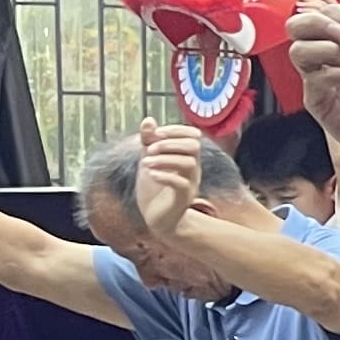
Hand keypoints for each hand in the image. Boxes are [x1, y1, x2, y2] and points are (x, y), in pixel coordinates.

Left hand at [131, 122, 205, 238]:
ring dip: (164, 159)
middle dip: (169, 143)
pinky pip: (181, 184)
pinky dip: (164, 176)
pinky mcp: (183, 199)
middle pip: (193, 146)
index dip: (176, 130)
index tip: (156, 133)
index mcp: (186, 158)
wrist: (157, 220)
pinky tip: (150, 175)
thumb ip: (148, 141)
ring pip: (188, 163)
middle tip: (149, 149)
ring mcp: (190, 184)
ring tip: (145, 163)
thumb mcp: (148, 160)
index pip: (192, 136)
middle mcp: (192, 170)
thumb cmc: (154, 190)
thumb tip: (149, 120)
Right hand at [287, 3, 339, 152]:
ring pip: (298, 51)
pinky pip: (313, 79)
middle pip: (297, 27)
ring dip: (325, 49)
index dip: (336, 15)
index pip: (326, 15)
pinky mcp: (318, 101)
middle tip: (338, 35)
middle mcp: (330, 57)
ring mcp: (321, 78)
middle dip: (313, 23)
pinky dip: (334, 73)